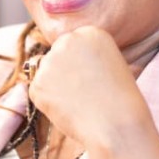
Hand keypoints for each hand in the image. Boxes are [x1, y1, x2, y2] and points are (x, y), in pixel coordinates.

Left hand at [27, 26, 152, 149]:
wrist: (117, 125)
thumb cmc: (121, 101)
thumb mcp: (111, 65)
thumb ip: (87, 57)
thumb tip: (63, 63)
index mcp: (89, 32)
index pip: (73, 44)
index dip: (80, 64)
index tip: (92, 79)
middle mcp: (67, 40)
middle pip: (57, 54)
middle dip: (64, 71)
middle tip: (84, 92)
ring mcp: (49, 62)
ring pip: (46, 73)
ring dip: (56, 86)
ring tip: (79, 102)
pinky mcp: (37, 84)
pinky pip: (38, 92)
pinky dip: (49, 103)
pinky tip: (69, 110)